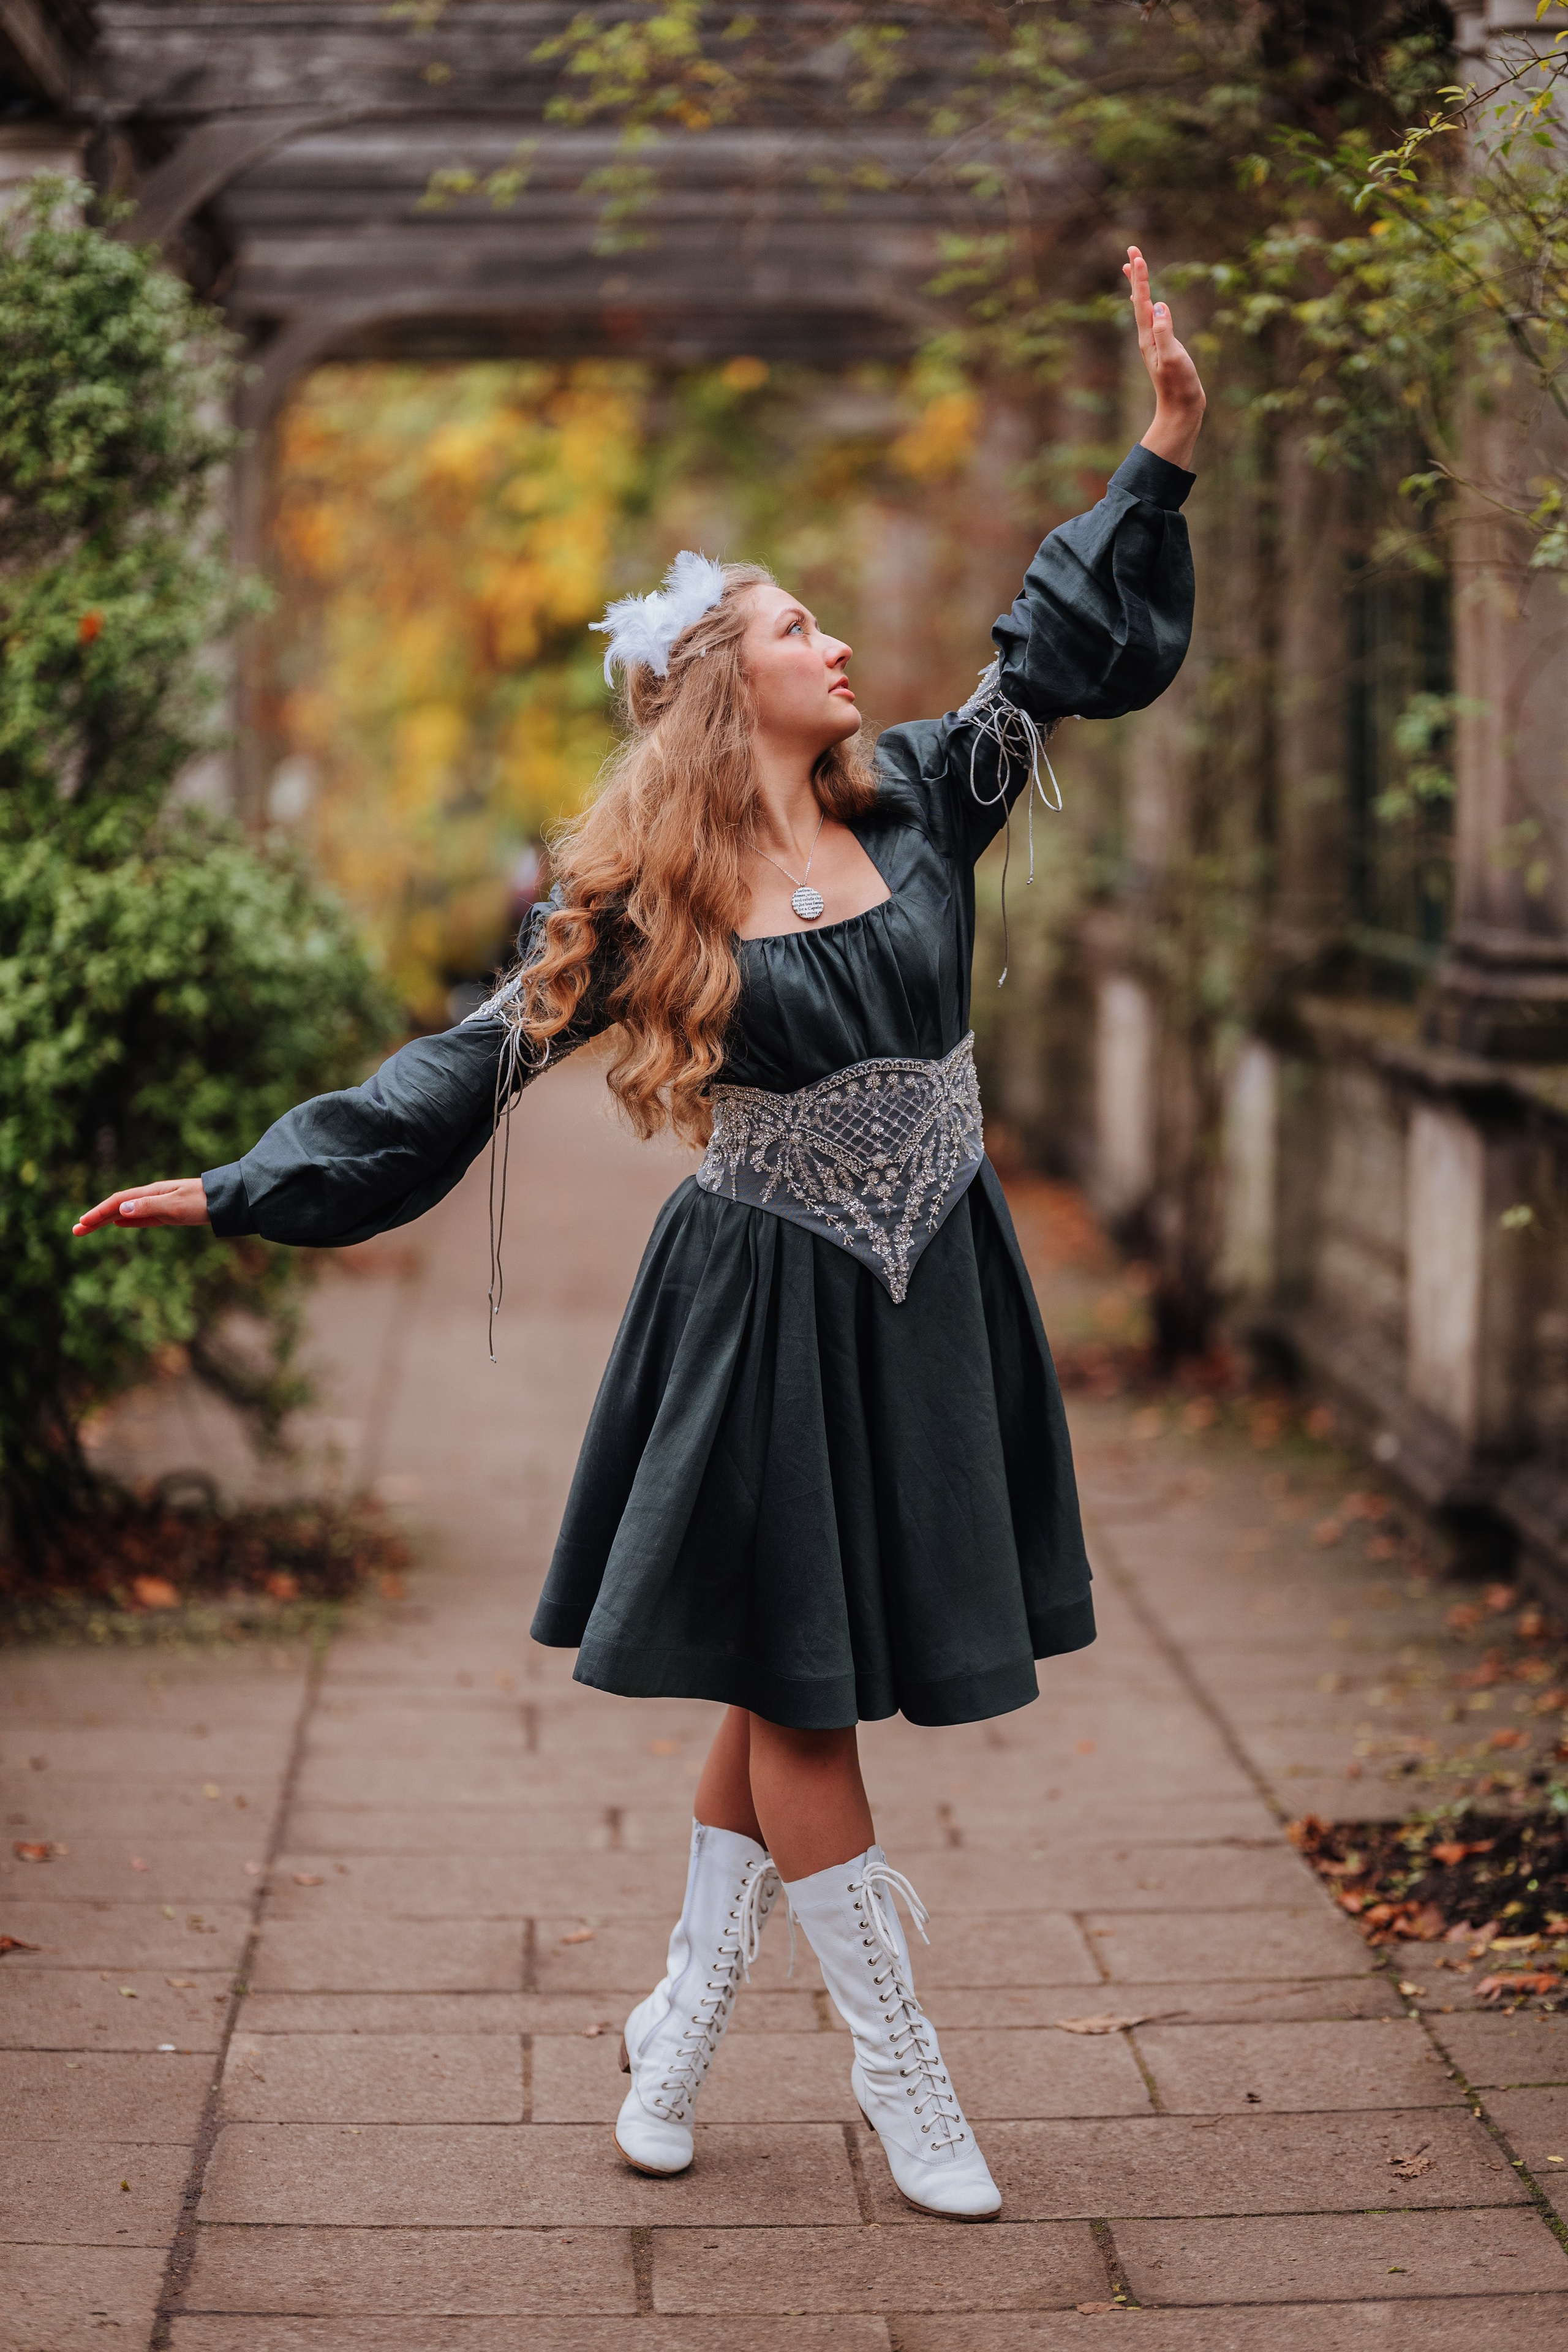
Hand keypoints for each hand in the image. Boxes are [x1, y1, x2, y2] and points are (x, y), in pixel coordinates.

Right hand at [73, 1178, 209, 1236]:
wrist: (229, 1200)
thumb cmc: (204, 1202)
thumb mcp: (175, 1206)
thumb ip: (148, 1208)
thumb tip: (120, 1209)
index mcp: (152, 1193)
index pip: (118, 1202)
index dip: (98, 1213)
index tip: (81, 1224)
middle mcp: (153, 1196)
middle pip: (118, 1206)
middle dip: (96, 1218)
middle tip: (76, 1231)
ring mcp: (161, 1203)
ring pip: (127, 1212)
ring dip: (107, 1219)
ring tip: (91, 1227)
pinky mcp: (170, 1212)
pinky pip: (142, 1217)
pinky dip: (128, 1221)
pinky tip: (119, 1223)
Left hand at [1124, 246, 1204, 470]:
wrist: (1181, 410)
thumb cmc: (1180, 385)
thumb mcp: (1174, 357)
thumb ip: (1165, 332)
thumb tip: (1159, 306)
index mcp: (1149, 336)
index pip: (1143, 300)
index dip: (1141, 277)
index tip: (1137, 255)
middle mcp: (1147, 336)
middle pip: (1139, 299)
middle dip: (1136, 274)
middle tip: (1132, 250)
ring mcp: (1153, 341)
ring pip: (1143, 306)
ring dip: (1139, 286)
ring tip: (1131, 268)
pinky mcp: (1161, 347)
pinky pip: (1150, 318)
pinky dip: (1147, 304)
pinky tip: (1149, 303)